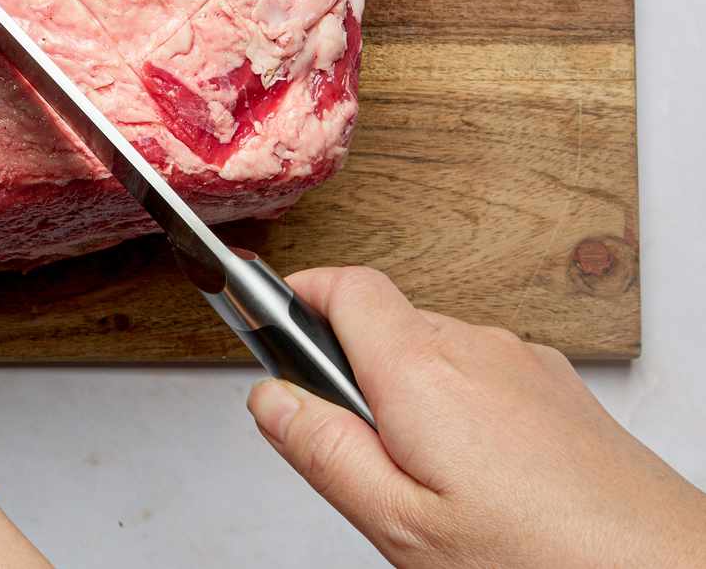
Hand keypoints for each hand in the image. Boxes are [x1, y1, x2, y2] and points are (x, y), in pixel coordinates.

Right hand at [247, 267, 705, 566]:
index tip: (267, 319)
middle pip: (384, 320)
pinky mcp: (558, 388)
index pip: (342, 284)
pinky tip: (478, 476)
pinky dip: (459, 404)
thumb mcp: (399, 524)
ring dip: (407, 390)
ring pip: (434, 349)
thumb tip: (268, 399)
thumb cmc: (542, 560)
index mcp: (419, 369)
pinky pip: (484, 371)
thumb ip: (322, 451)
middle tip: (350, 446)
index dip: (297, 293)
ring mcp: (523, 362)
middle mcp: (474, 346)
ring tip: (423, 480)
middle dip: (350, 365)